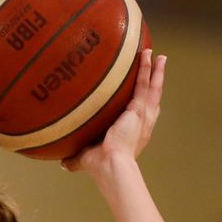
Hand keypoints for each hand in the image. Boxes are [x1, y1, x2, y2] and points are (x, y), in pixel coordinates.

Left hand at [62, 49, 164, 174]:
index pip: (141, 113)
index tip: (143, 90)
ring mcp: (143, 116)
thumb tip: (63, 164)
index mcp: (134, 134)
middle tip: (158, 65)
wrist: (110, 167)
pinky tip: (147, 54)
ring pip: (152, 88)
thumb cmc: (100, 167)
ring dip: (155, 71)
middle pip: (152, 97)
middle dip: (156, 81)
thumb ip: (76, 158)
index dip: (143, 101)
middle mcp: (142, 124)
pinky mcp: (138, 110)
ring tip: (157, 55)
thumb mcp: (87, 159)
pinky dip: (147, 69)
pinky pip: (143, 85)